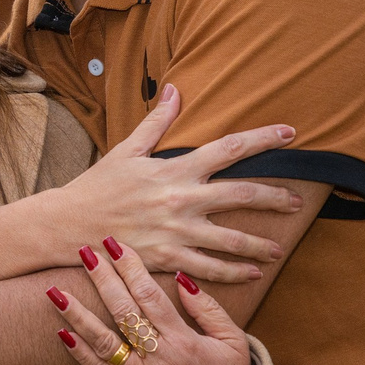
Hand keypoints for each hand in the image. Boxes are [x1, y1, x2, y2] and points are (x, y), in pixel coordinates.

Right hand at [43, 83, 301, 283]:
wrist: (67, 225)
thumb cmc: (97, 186)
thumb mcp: (127, 149)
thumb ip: (158, 122)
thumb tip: (176, 89)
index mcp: (175, 168)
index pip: (230, 148)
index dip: (263, 139)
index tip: (289, 133)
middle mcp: (182, 199)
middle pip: (242, 195)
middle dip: (275, 197)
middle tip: (297, 201)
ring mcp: (176, 232)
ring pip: (232, 239)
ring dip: (260, 245)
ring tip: (279, 250)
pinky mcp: (168, 260)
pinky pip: (209, 270)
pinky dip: (234, 273)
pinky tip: (252, 275)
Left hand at [47, 238, 255, 364]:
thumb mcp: (234, 343)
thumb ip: (209, 310)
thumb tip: (182, 279)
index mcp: (184, 343)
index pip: (150, 297)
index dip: (131, 268)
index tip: (116, 245)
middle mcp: (158, 360)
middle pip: (123, 312)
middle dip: (102, 279)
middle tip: (84, 251)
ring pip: (103, 343)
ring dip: (77, 315)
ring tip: (55, 290)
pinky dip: (79, 354)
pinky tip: (61, 333)